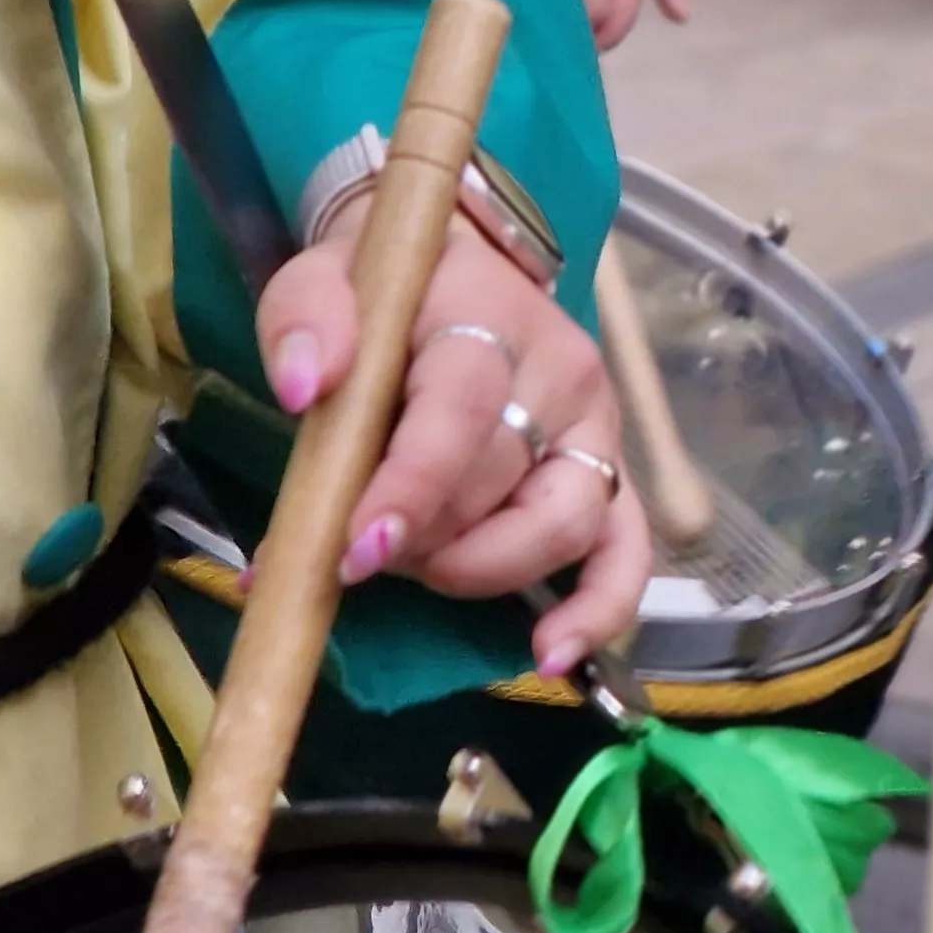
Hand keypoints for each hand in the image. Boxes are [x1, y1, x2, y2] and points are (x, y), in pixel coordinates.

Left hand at [251, 195, 649, 678]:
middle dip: (425, 536)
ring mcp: (598, 430)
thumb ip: (304, 319)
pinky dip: (598, 610)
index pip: (464, 407)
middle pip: (505, 478)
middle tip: (362, 549)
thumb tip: (303, 386)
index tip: (356, 549)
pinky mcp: (613, 478)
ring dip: (485, 570)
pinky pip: (629, 553)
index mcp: (493, 316)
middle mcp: (563, 373)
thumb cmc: (387, 296)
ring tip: (422, 572)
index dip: (413, 487)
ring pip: (567, 522)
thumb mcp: (321, 279)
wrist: (460, 280)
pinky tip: (549, 652)